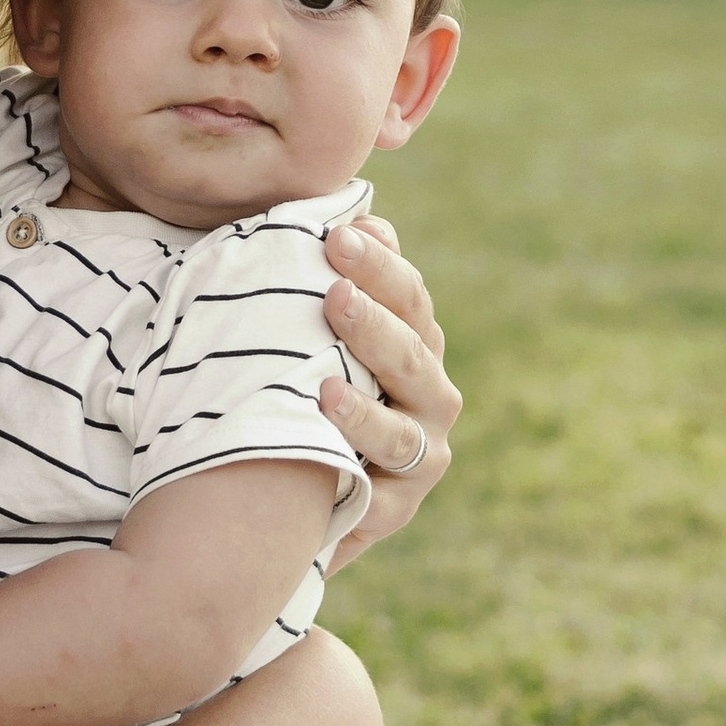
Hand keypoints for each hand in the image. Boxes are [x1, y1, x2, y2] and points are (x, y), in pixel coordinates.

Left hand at [318, 216, 459, 565]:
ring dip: (364, 412)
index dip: (380, 265)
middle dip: (374, 320)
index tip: (339, 235)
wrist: (296, 489)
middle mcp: (429, 396)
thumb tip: (359, 216)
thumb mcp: (319, 335)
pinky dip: (353, 480)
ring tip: (322, 389)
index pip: (408, 296)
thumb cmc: (308, 389)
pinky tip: (322, 465)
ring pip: (400, 430)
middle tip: (336, 291)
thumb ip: (341, 283)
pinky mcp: (396, 509)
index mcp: (415, 345)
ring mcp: (420, 455)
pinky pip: (378, 496)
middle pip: (411, 354)